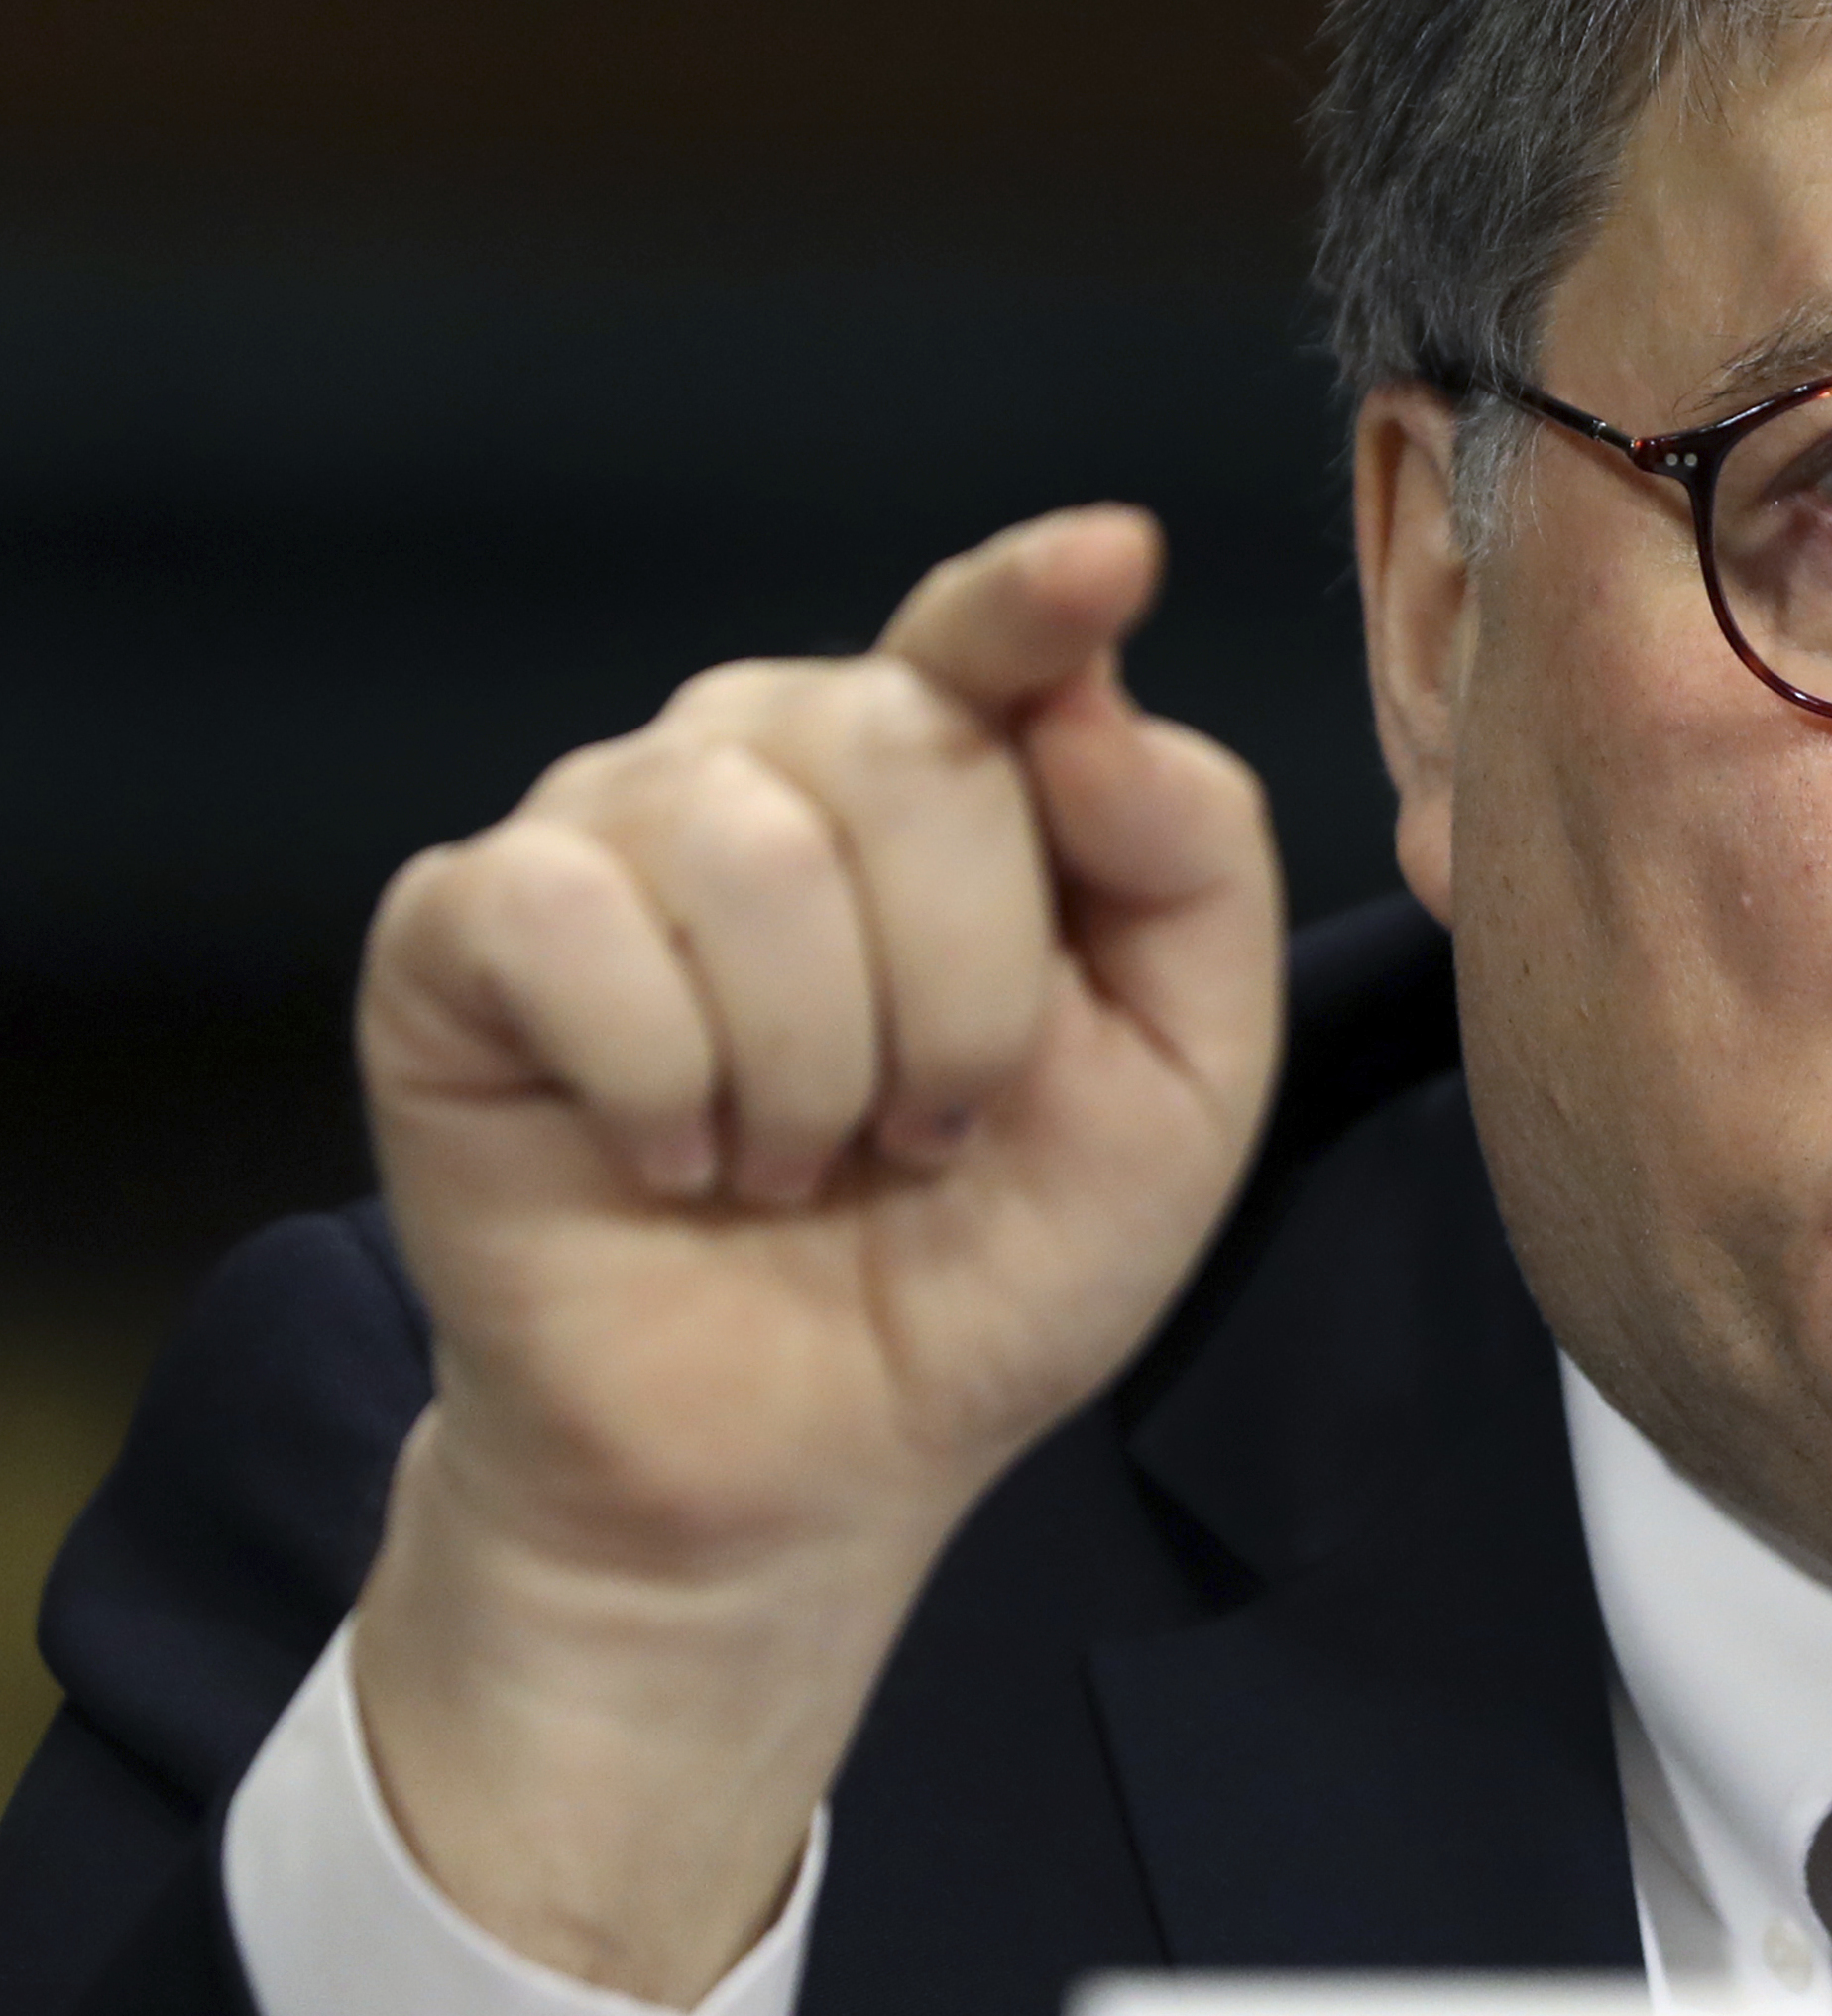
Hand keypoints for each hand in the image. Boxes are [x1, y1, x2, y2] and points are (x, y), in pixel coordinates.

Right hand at [347, 511, 1281, 1998]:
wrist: (808, 1456)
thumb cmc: (988, 1255)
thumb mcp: (1179, 1083)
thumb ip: (1186, 868)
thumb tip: (1097, 696)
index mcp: (950, 773)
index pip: (996, 638)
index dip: (1038, 595)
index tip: (1105, 558)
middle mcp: (768, 760)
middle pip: (906, 750)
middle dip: (964, 996)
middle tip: (925, 1129)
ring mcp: (605, 828)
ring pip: (749, 846)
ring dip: (814, 1069)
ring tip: (799, 1159)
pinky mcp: (460, 929)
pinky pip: (574, 926)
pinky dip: (659, 1084)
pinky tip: (669, 1156)